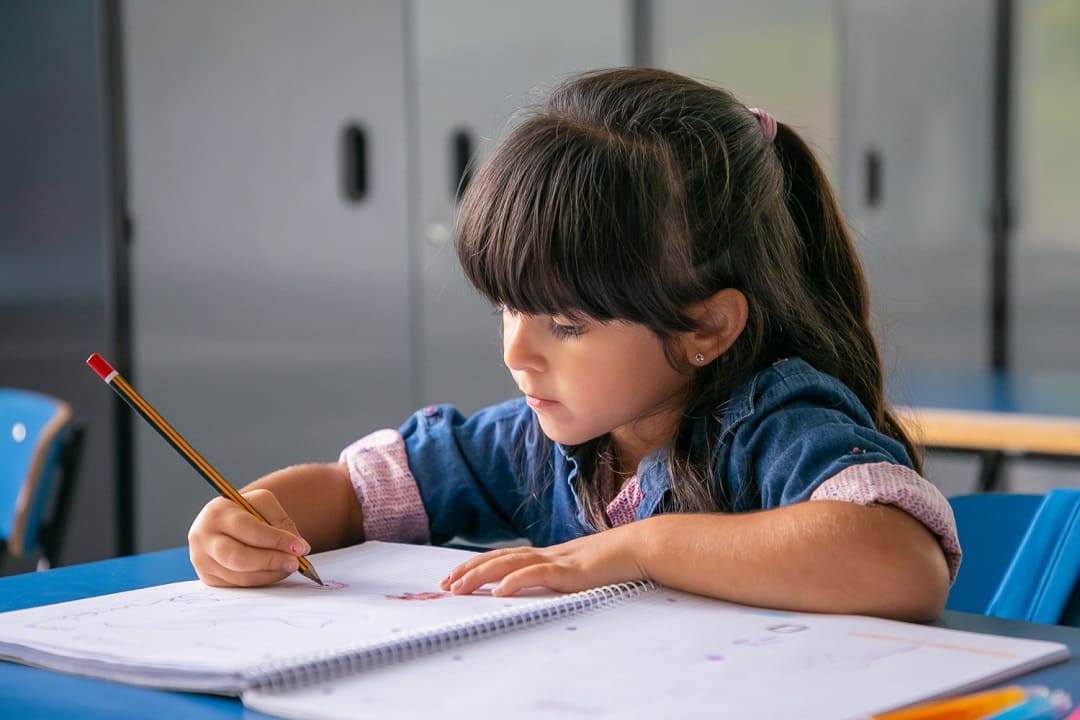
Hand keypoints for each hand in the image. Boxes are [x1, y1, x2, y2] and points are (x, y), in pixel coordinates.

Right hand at [188, 489, 310, 587]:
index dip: (276, 540)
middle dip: (271, 561)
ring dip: (270, 574)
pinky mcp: (208, 577)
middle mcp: (203, 537)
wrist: (226, 522)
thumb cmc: (247, 511)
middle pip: (239, 557)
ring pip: (241, 575)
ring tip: (289, 566)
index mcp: (216, 512)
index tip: (301, 547)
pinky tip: (274, 571)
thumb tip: (297, 547)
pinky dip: (261, 580)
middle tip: (295, 562)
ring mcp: (202, 560)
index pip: (248, 529)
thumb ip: (280, 522)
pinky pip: (239, 585)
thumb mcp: (263, 504)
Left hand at [440, 524, 646, 596]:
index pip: (505, 557)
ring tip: (460, 587)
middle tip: (446, 584)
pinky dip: (515, 581)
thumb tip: (545, 586)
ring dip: (482, 575)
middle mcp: (547, 554)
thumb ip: (561, 576)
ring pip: (510, 564)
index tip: (456, 576)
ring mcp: (557, 560)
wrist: (640, 547)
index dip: (478, 565)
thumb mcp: (581, 571)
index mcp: (548, 555)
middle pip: (499, 558)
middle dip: (469, 570)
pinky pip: (537, 575)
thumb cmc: (615, 561)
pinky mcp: (569, 570)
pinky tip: (499, 591)